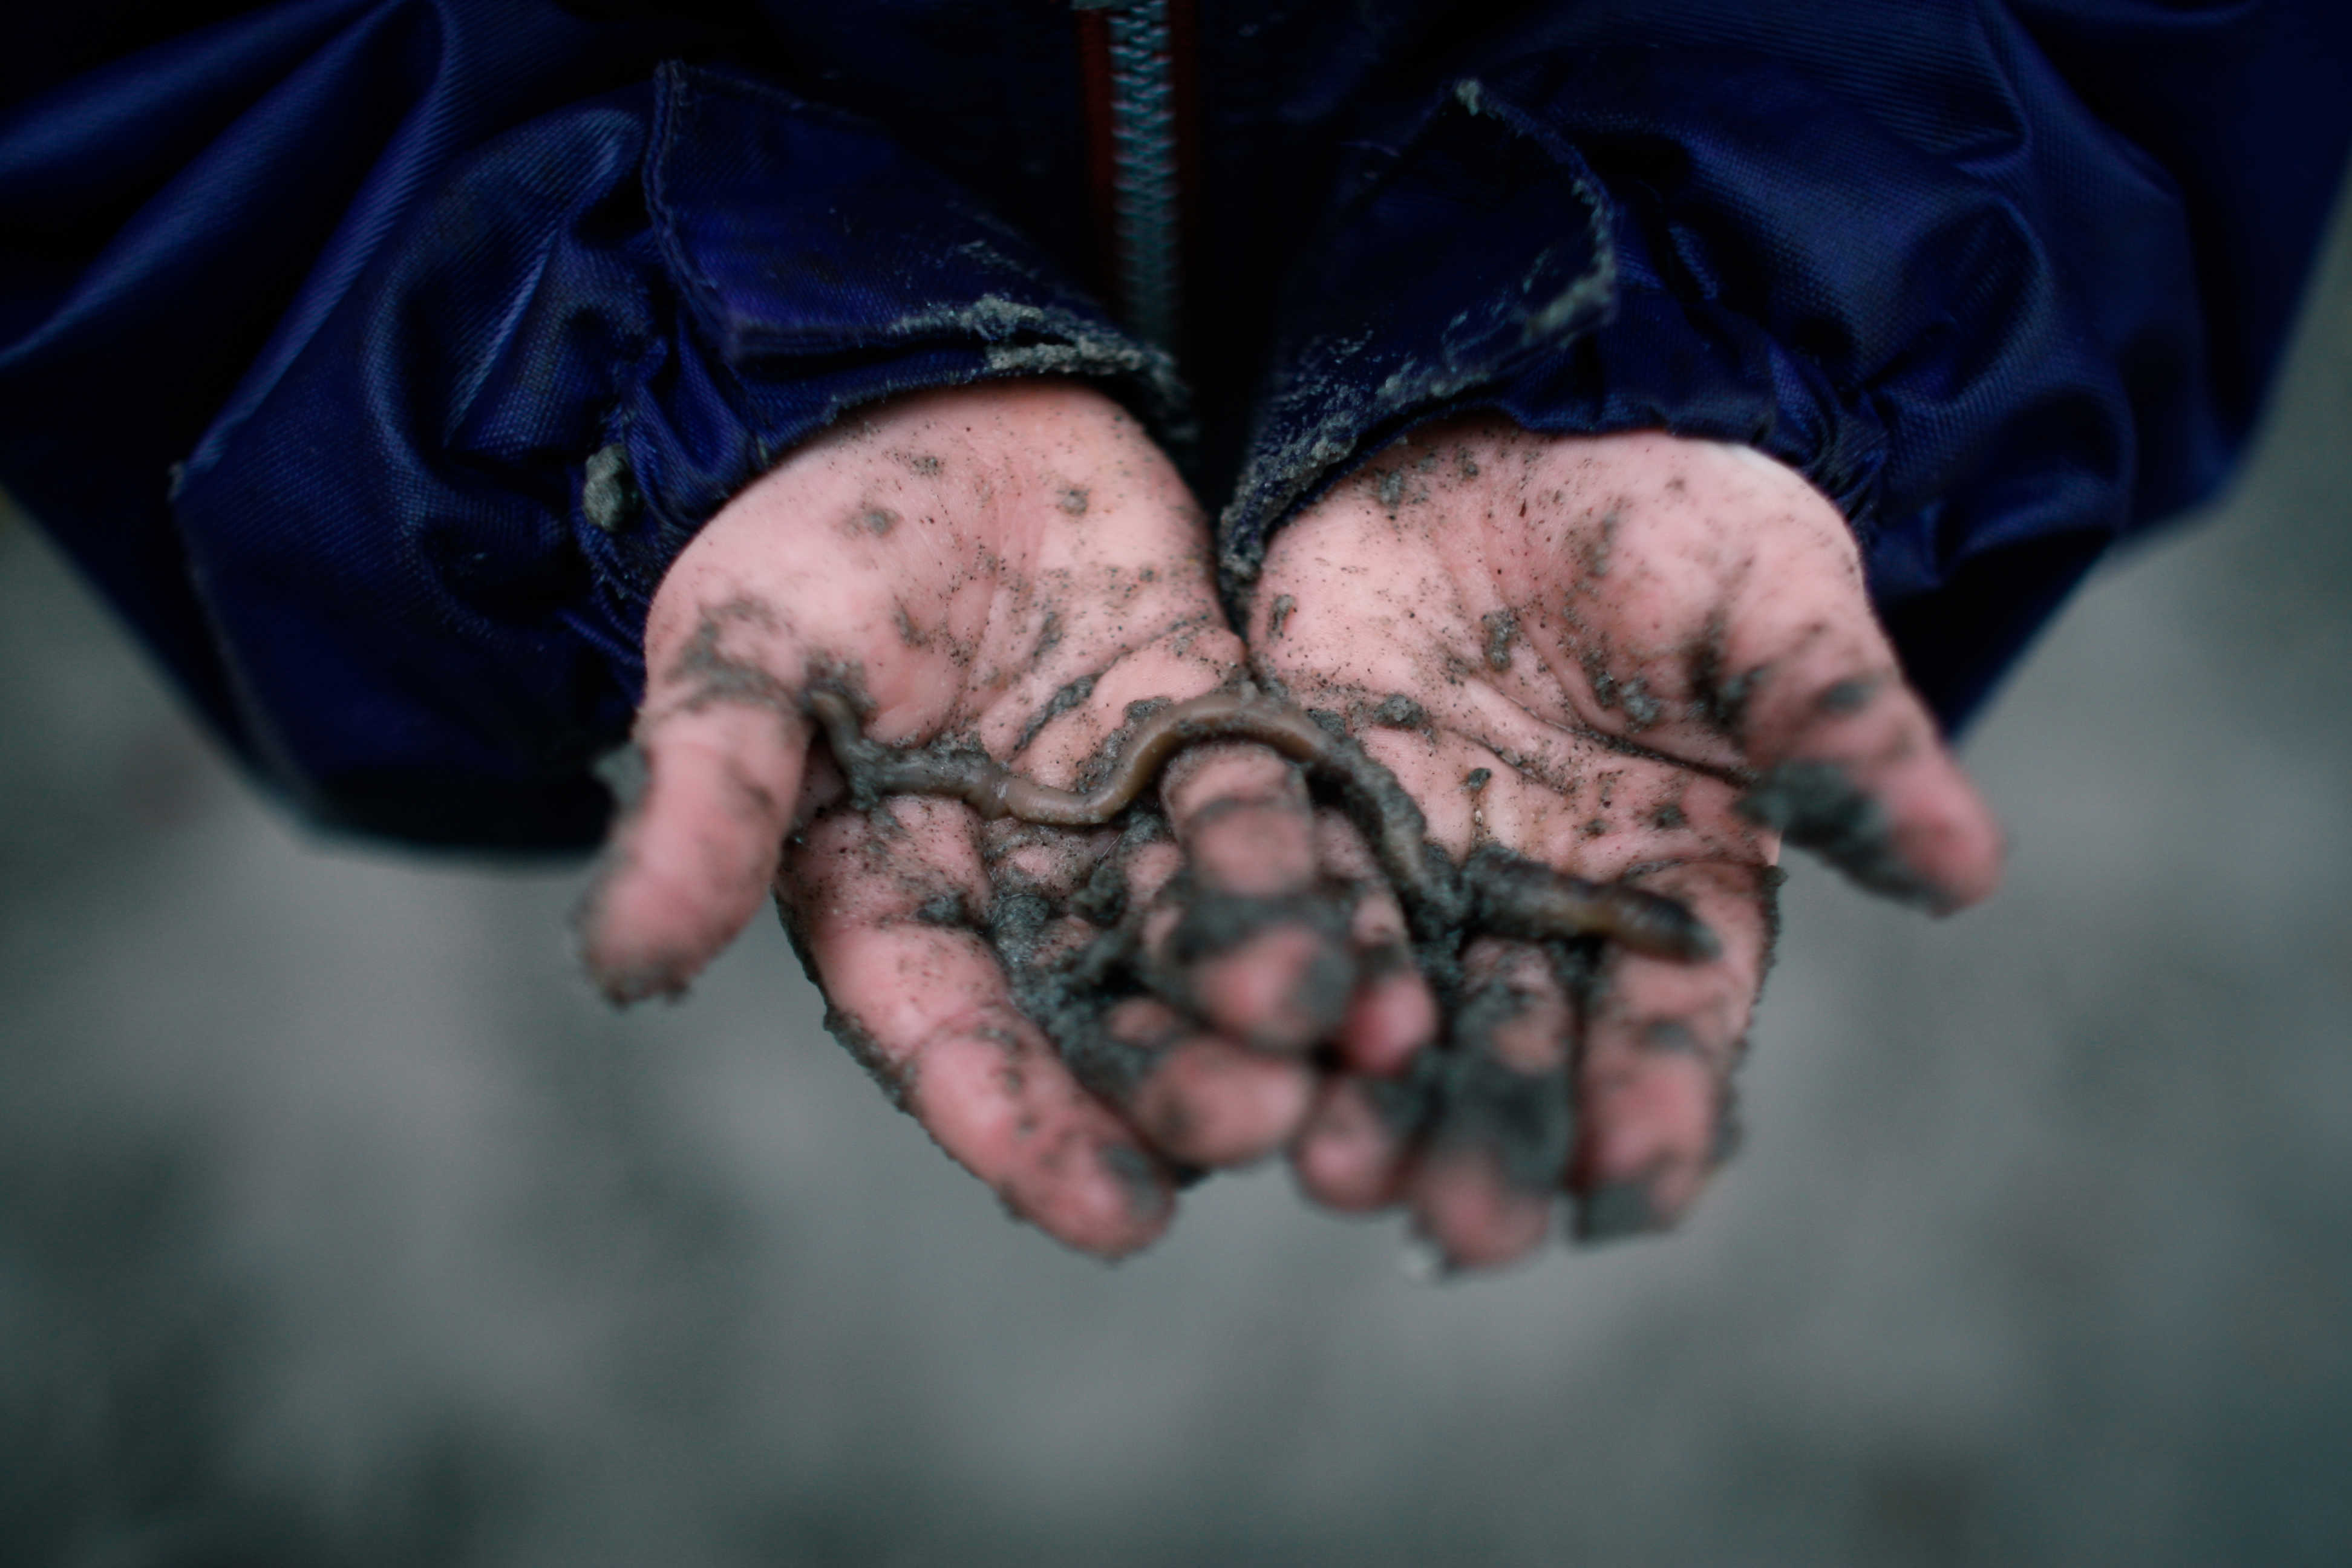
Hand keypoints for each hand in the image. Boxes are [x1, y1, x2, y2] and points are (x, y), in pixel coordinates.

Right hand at [576, 382, 1430, 1255]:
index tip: (1118, 1217)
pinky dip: (1332, 871)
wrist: (911, 399)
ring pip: (1211, 935)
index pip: (958, 1043)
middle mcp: (1016, 895)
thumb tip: (623, 965)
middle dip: (1188, 1076)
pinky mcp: (1208, 736)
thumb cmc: (800, 540)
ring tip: (1372, 1041)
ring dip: (1287, 991)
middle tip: (1275, 1122)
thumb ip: (704, 810)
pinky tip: (1402, 929)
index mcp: (891, 905)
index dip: (1029, 1128)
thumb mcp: (739, 666)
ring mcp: (1119, 823)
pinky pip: (1278, 815)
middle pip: (1108, 1015)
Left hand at [1249, 417, 2002, 1269]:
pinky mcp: (1311, 814)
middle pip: (1525, 1054)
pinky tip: (1241, 1034)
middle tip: (1467, 1230)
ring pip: (1394, 1010)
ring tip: (1339, 1172)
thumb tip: (1970, 869)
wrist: (1510, 418)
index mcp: (1680, 890)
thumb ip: (1839, 729)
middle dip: (1498, 1140)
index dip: (1658, 1106)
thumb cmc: (1668, 516)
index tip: (1631, 1186)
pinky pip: (1282, 905)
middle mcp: (1545, 915)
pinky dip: (1266, 967)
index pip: (1677, 1029)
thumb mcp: (1768, 600)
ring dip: (1367, 1097)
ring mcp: (1421, 875)